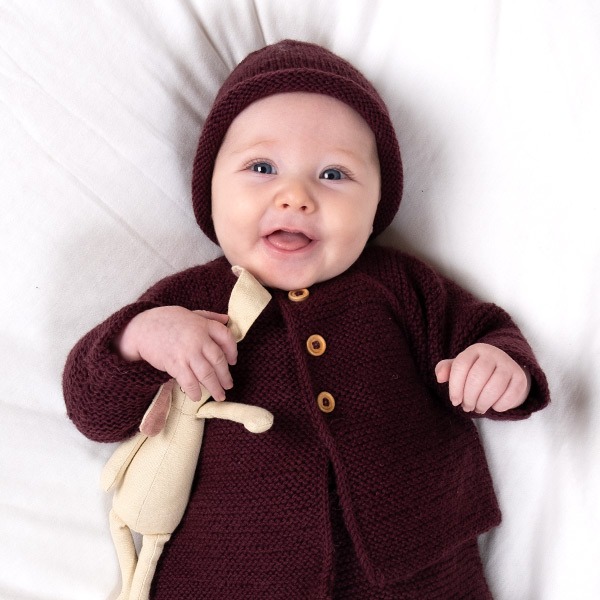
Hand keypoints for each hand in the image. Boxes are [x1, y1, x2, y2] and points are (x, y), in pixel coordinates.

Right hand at [116, 306, 237, 401]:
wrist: (142, 328)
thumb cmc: (167, 320)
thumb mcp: (190, 313)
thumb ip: (209, 317)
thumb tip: (228, 319)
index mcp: (203, 325)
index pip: (226, 337)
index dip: (232, 351)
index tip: (233, 361)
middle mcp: (198, 339)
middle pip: (218, 360)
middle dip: (225, 376)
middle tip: (228, 385)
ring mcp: (187, 352)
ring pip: (207, 374)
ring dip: (215, 387)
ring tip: (219, 396)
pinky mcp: (175, 364)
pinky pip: (189, 381)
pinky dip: (195, 391)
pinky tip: (197, 396)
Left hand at [435, 343, 530, 413]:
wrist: (505, 370)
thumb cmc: (476, 371)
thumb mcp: (461, 368)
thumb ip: (447, 369)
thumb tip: (439, 377)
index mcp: (475, 350)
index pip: (461, 365)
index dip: (455, 386)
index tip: (455, 401)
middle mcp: (493, 354)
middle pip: (477, 377)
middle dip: (469, 397)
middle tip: (467, 407)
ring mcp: (508, 365)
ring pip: (494, 387)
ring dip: (483, 403)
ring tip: (478, 408)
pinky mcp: (520, 378)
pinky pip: (511, 394)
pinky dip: (500, 405)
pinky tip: (495, 406)